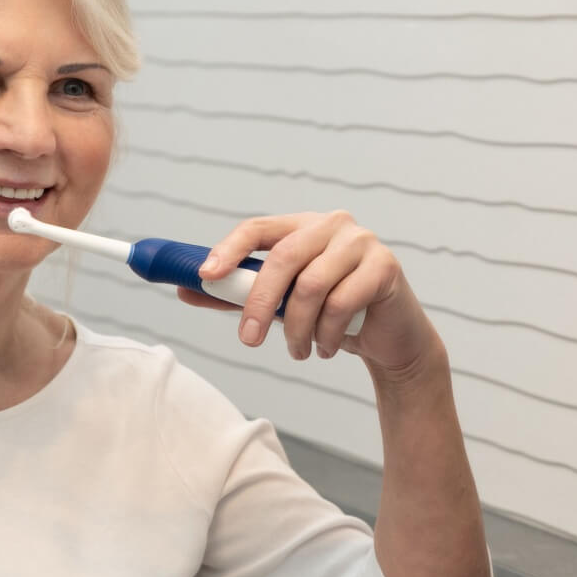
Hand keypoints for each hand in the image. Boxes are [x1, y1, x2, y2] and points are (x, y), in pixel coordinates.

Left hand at [176, 210, 442, 377]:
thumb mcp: (281, 304)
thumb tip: (187, 289)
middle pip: (282, 257)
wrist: (390, 338)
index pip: (258, 227)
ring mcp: (361, 242)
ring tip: (299, 351)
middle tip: (249, 340)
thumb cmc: (332, 314)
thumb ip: (238, 294)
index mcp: (303, 225)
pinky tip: (326, 347)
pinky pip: (342, 303)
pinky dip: (327, 335)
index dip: (229, 249)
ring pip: (311, 286)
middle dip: (259, 303)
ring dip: (298, 329)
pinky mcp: (385, 266)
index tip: (206, 276)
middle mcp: (332, 225)